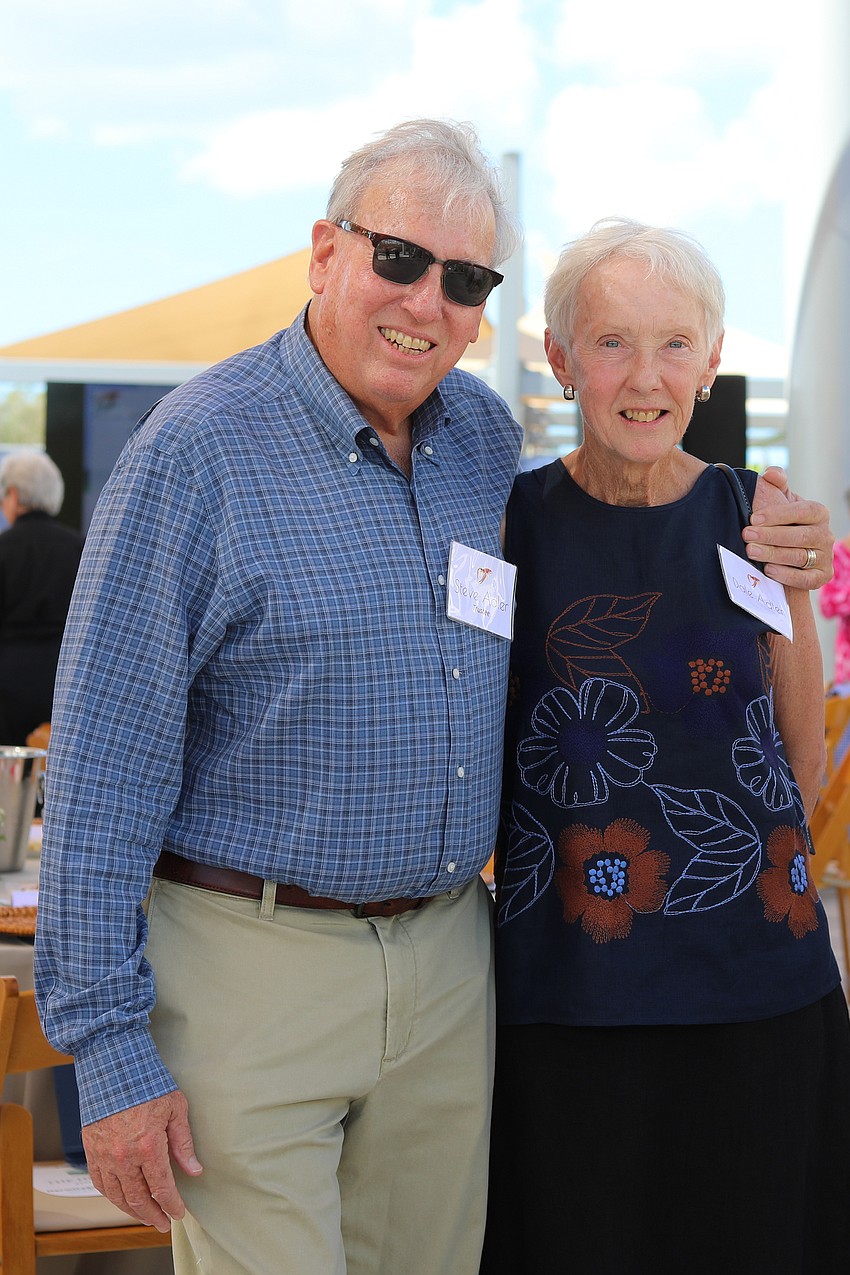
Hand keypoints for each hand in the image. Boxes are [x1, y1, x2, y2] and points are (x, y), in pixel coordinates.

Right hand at [81, 1090, 201, 1230]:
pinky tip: (122, 1199)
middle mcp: (124, 1157)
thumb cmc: (147, 1082)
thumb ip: (183, 1143)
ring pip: (118, 1196)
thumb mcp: (175, 1108)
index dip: (172, 1205)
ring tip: (146, 1216)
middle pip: (139, 1199)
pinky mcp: (91, 1151)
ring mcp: (104, 1156)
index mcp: (148, 1146)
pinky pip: (100, 1183)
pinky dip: (112, 1196)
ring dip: (133, 1211)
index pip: (162, 1188)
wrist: (112, 1066)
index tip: (179, 1213)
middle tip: (164, 1223)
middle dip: (153, 1215)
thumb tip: (194, 1170)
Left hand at [742, 466, 834, 588]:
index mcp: (818, 513)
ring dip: (774, 554)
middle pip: (800, 536)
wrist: (789, 551)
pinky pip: (806, 579)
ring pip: (800, 557)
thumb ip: (777, 483)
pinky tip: (768, 570)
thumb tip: (771, 474)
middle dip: (771, 536)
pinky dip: (787, 575)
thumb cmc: (783, 521)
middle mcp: (826, 535)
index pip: (803, 511)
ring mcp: (825, 557)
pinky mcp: (822, 576)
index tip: (753, 518)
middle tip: (746, 535)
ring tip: (751, 551)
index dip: (778, 515)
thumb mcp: (781, 499)